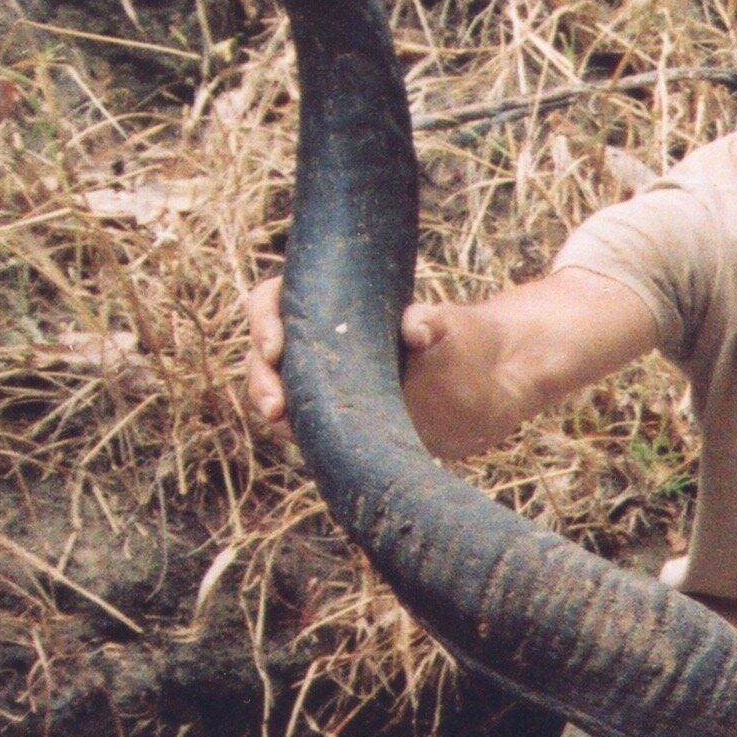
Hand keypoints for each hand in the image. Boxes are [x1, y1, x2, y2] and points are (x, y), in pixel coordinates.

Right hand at [241, 272, 450, 432]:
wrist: (476, 389)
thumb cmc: (458, 342)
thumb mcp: (449, 328)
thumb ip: (433, 322)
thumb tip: (415, 326)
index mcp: (333, 299)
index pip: (277, 298)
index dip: (264, 318)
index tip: (276, 346)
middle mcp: (317, 335)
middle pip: (264, 347)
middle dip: (260, 375)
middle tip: (275, 405)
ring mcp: (318, 373)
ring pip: (271, 383)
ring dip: (265, 402)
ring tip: (280, 422)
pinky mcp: (327, 408)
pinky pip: (293, 416)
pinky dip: (288, 426)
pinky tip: (296, 438)